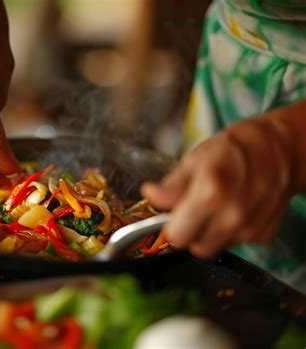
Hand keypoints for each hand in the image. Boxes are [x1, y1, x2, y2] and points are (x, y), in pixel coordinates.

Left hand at [141, 117, 294, 257]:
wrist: (278, 149)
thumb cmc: (233, 149)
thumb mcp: (195, 160)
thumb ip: (171, 185)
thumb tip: (151, 195)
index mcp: (211, 193)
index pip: (177, 236)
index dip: (171, 227)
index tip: (171, 217)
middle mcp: (233, 215)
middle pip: (196, 247)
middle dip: (190, 232)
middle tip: (193, 211)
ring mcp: (250, 228)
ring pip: (215, 247)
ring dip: (210, 233)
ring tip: (216, 206)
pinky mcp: (263, 235)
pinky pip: (235, 243)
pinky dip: (230, 231)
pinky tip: (234, 209)